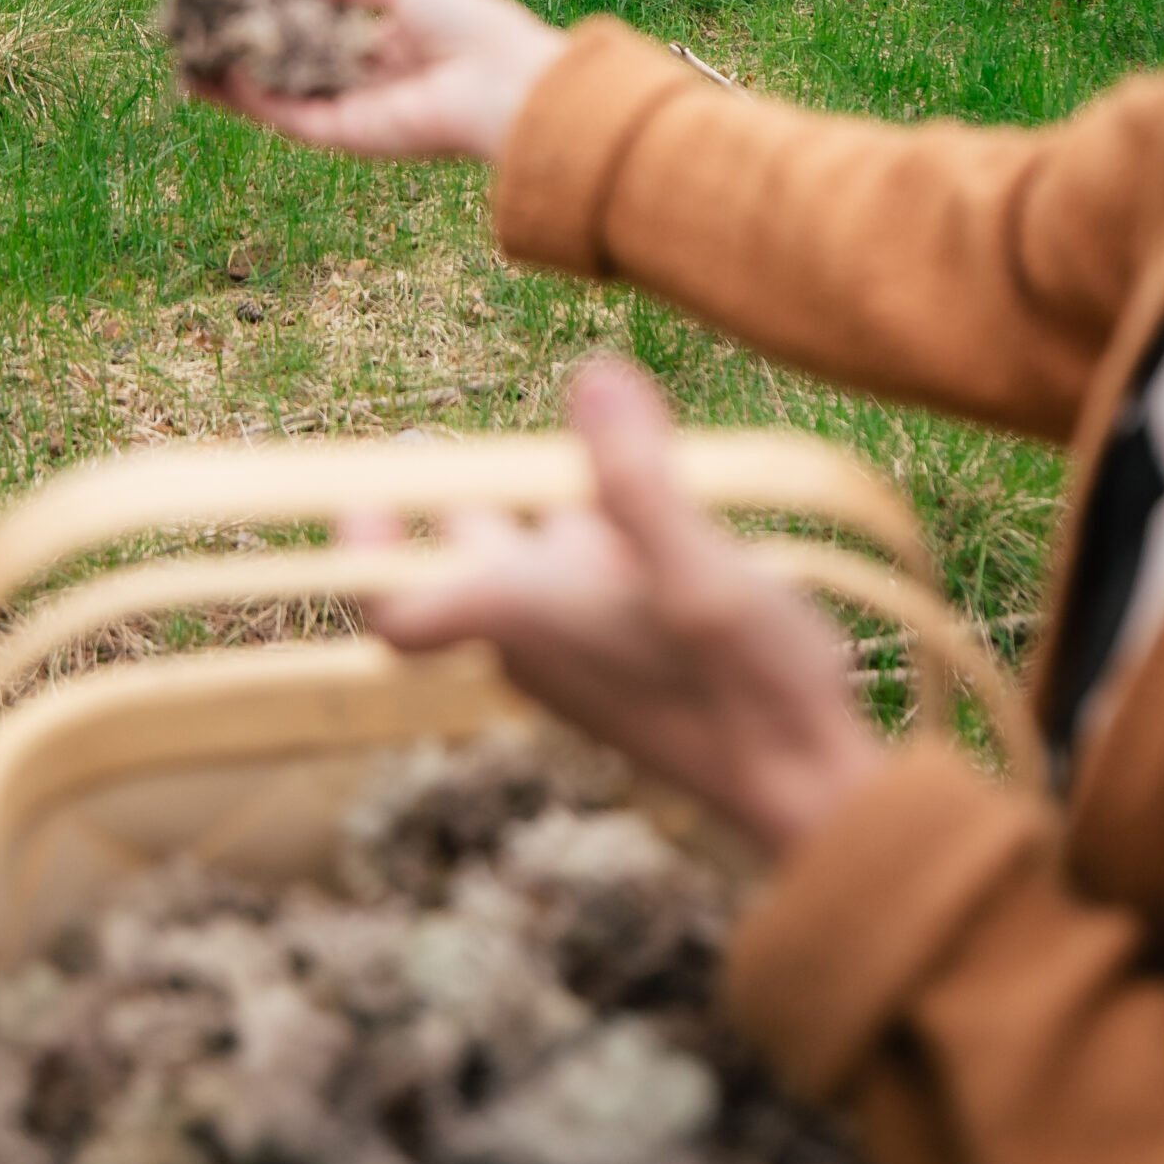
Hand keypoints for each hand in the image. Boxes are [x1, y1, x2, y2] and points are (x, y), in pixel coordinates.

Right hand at [194, 0, 567, 164]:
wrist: (504, 88)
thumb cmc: (472, 28)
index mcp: (387, 36)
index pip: (318, 15)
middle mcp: (363, 73)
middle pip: (288, 52)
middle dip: (244, 32)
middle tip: (197, 7)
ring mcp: (348, 104)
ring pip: (273, 86)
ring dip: (228, 66)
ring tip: (181, 42)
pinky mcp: (339, 133)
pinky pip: (279, 113)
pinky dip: (240, 96)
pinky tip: (203, 72)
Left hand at [364, 360, 886, 857]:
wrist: (808, 790)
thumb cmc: (750, 697)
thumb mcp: (703, 577)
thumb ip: (642, 480)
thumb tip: (591, 374)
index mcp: (527, 622)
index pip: (399, 609)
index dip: (361, 554)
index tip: (354, 493)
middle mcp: (536, 636)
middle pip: (454, 556)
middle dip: (449, 490)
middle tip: (438, 433)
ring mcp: (580, 641)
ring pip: (519, 553)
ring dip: (527, 496)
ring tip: (560, 431)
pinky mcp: (623, 642)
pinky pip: (575, 569)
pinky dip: (585, 518)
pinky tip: (642, 483)